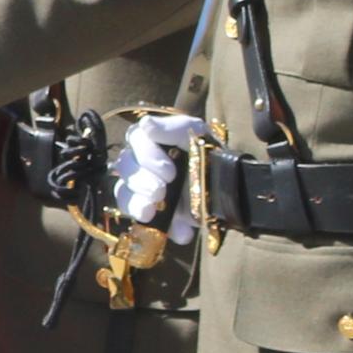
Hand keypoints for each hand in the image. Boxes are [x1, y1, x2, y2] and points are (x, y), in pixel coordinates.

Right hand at [109, 111, 205, 238]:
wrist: (230, 188)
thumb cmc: (210, 155)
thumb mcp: (199, 135)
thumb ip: (174, 128)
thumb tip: (145, 124)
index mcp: (152, 141)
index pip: (134, 139)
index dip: (146, 155)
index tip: (169, 170)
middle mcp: (142, 163)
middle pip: (124, 166)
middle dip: (141, 179)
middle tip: (160, 190)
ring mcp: (142, 188)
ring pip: (122, 190)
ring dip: (137, 199)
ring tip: (155, 205)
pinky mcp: (147, 210)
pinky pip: (133, 214)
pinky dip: (151, 221)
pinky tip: (173, 228)